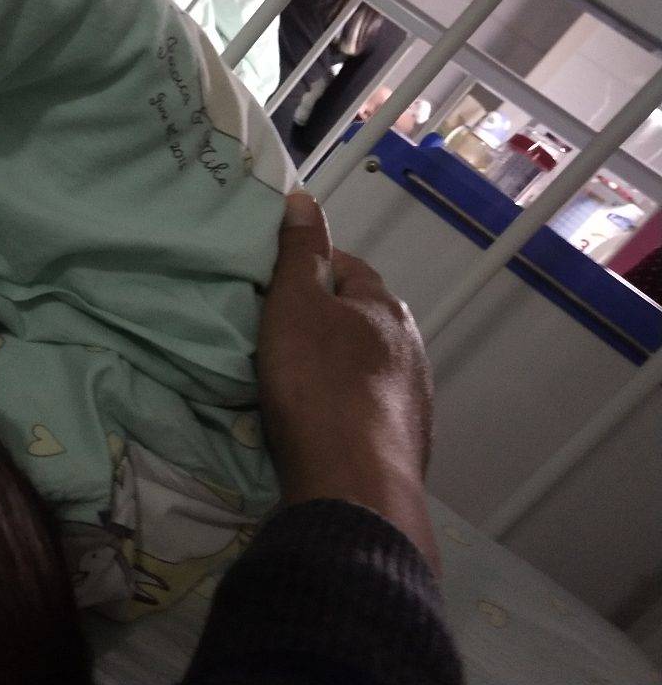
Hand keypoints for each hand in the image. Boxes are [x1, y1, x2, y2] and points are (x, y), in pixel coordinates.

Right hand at [257, 190, 439, 572]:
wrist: (353, 486)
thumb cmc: (316, 384)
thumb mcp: (294, 306)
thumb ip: (299, 252)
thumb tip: (304, 198)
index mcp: (384, 305)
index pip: (345, 266)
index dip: (306, 269)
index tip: (270, 286)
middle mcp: (409, 345)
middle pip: (358, 317)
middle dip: (323, 319)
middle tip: (276, 336)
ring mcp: (414, 396)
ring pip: (367, 364)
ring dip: (337, 365)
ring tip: (296, 382)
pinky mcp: (407, 440)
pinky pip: (370, 407)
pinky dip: (347, 406)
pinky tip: (322, 422)